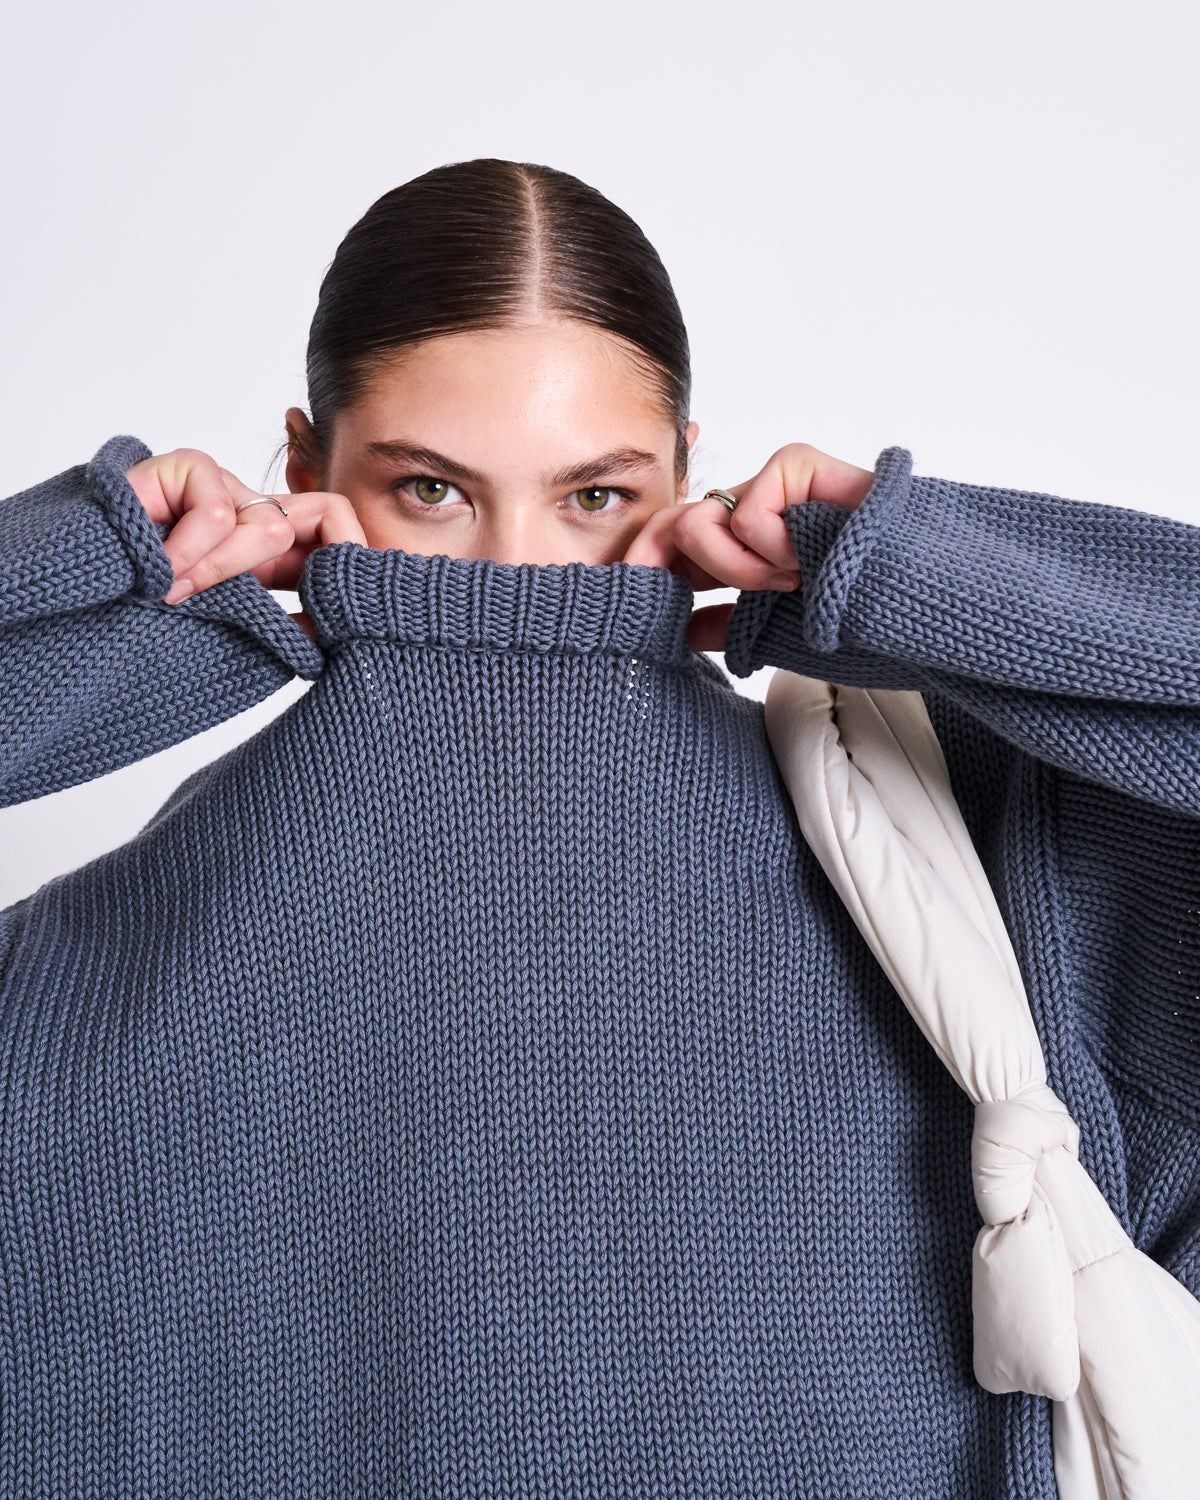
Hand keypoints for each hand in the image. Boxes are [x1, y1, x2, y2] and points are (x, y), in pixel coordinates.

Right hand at [126, 448, 365, 640]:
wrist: (74, 585)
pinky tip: (160, 572)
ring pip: (270, 524)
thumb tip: (327, 641)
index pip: (338, 534)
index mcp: (269, 549)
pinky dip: (193, 550)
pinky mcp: (187, 467)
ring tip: (176, 594)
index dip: (350, 565)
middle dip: (303, 578)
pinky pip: (218, 511)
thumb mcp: (223, 622)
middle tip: (259, 616)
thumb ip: (271, 622)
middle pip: (325, 519)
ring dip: (224, 571)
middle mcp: (251, 510)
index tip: (337, 626)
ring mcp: (222, 484)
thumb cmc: (143, 609)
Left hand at [622, 442, 874, 652]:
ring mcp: (773, 487)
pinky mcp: (796, 466)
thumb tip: (678, 632)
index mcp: (748, 551)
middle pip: (671, 528)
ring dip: (738, 572)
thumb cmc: (868, 621)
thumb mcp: (781, 634)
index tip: (624, 618)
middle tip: (665, 609)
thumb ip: (728, 626)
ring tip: (792, 584)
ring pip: (699, 522)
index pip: (677, 553)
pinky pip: (747, 512)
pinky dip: (770, 550)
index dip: (645, 577)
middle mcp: (754, 514)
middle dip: (656, 570)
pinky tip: (810, 559)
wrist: (925, 606)